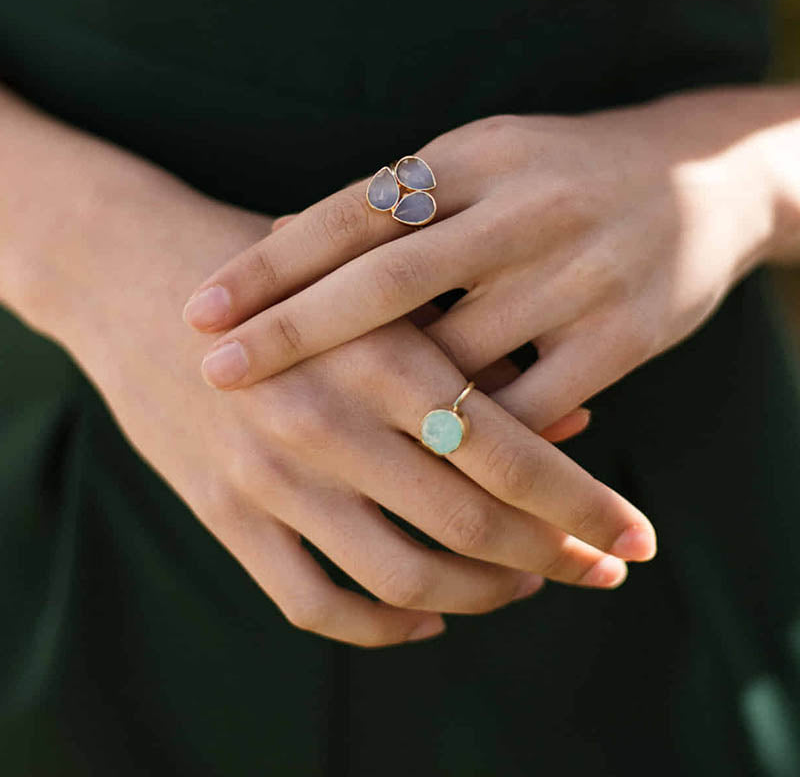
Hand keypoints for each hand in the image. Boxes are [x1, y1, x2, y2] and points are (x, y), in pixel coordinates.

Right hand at [15, 155, 653, 649]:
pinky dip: (383, 627)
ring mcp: (268, 478)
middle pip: (471, 524)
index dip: (585, 506)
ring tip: (521, 587)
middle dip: (555, 557)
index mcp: (375, 352)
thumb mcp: (376, 291)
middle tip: (599, 569)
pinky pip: (316, 602)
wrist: (130, 278)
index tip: (634, 536)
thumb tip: (572, 420)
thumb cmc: (274, 274)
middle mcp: (325, 423)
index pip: (508, 453)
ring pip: (405, 577)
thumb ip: (471, 355)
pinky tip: (425, 617)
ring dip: (481, 596)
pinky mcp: (221, 514)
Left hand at [183, 88, 777, 429]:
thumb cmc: (556, 180)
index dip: (274, 260)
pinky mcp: (625, 335)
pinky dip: (476, 445)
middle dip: (298, 332)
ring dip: (383, 411)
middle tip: (219, 372)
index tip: (203, 308)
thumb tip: (292, 259)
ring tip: (307, 440)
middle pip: (390, 281)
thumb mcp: (481, 167)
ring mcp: (578, 273)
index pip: (354, 211)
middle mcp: (523, 209)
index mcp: (475, 158)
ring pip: (461, 363)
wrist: (696, 182)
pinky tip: (429, 466)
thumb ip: (404, 212)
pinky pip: (532, 408)